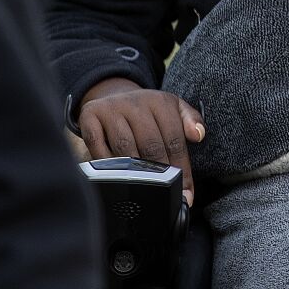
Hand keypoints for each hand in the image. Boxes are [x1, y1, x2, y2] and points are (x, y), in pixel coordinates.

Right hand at [78, 77, 205, 202]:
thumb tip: (199, 135)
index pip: (174, 139)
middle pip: (151, 145)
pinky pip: (98, 147)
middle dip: (160, 174)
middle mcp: (136, 103)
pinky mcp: (89, 116)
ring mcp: (111, 109)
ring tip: (145, 189)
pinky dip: (108, 164)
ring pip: (126, 148)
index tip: (186, 192)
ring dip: (136, 172)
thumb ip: (190, 120)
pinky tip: (116, 177)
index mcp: (160, 101)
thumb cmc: (147, 111)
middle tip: (165, 194)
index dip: (182, 167)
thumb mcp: (173, 108)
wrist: (113, 94)